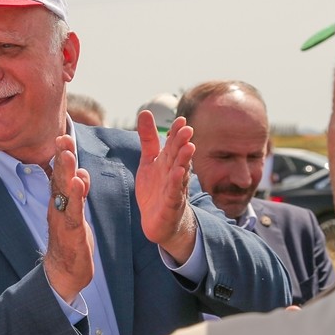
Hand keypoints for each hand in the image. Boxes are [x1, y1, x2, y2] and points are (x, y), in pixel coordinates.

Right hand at [43, 134, 93, 303]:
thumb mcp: (75, 213)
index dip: (62, 156)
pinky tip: (78, 183)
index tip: (63, 135)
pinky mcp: (71, 233)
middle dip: (61, 157)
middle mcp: (58, 207)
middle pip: (59, 178)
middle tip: (62, 137)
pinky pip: (73, 212)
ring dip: (65, 171)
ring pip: (64, 192)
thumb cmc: (70, 241)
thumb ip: (78, 194)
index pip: (60, 175)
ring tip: (67, 153)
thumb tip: (81, 173)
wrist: (64, 273)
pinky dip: (75, 196)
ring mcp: (63, 219)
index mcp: (60, 202)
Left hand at [135, 109, 196, 262]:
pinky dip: (177, 183)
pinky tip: (179, 173)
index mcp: (168, 162)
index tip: (180, 119)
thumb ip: (148, 139)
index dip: (176, 133)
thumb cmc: (156, 190)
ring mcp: (175, 189)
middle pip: (178, 156)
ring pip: (181, 173)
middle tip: (187, 129)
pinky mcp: (171, 205)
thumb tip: (145, 112)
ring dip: (185, 161)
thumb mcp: (149, 161)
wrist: (160, 223)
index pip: (173, 145)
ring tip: (189, 147)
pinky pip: (175, 193)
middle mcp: (174, 173)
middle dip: (183, 143)